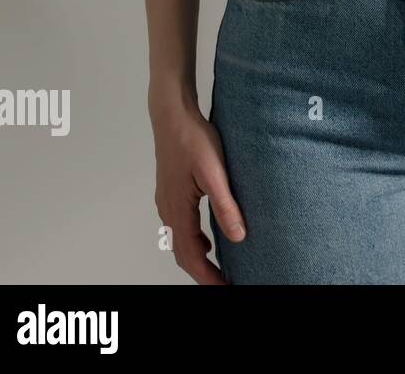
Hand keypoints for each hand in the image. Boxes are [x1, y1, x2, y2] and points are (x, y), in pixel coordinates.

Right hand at [151, 101, 244, 284]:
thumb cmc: (193, 138)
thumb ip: (225, 205)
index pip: (191, 256)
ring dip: (197, 257)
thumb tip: (238, 235)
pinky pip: (180, 227)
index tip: (224, 288)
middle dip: (203, 272)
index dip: (207, 276)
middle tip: (224, 282)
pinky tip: (208, 238)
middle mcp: (167, 210)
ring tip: (219, 267)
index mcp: (178, 209)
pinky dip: (193, 241)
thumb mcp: (214, 173)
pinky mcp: (171, 193)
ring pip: (180, 240)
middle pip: (183, 253)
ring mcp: (166, 202)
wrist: (172, 116)